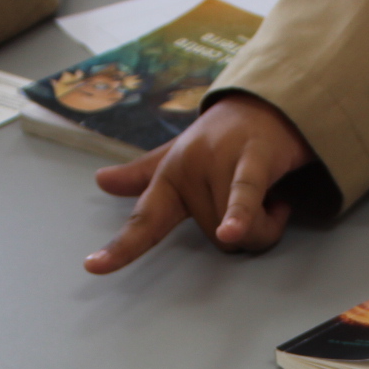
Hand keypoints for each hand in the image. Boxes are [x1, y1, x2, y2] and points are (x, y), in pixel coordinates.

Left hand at [84, 93, 315, 273]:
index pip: (144, 218)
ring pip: (237, 230)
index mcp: (169, 176)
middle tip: (256, 208)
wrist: (266, 102)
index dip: (121, 247)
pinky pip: (245, 195)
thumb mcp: (178, 158)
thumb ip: (142, 175)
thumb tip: (99, 181)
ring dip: (266, 226)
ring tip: (274, 203)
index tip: (94, 266)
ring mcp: (218, 159)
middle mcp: (188, 168)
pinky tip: (233, 231)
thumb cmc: (225, 140)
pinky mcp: (253, 155)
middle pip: (216, 239)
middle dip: (243, 234)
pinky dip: (242, 217)